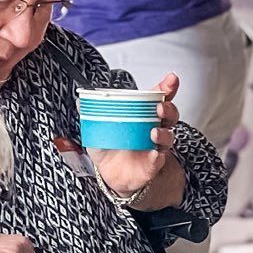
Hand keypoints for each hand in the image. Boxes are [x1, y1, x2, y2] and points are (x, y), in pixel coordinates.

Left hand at [91, 72, 180, 201]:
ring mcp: (156, 146)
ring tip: (153, 133)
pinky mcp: (152, 165)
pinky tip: (154, 155)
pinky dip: (157, 157)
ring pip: (168, 137)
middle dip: (168, 108)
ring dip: (163, 133)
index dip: (167, 87)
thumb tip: (81, 102)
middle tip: (159, 107)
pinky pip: (158, 160)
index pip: (158, 97)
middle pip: (169, 114)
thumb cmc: (111, 145)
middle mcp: (154, 127)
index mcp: (143, 114)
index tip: (171, 79)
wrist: (112, 172)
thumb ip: (92, 113)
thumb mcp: (98, 126)